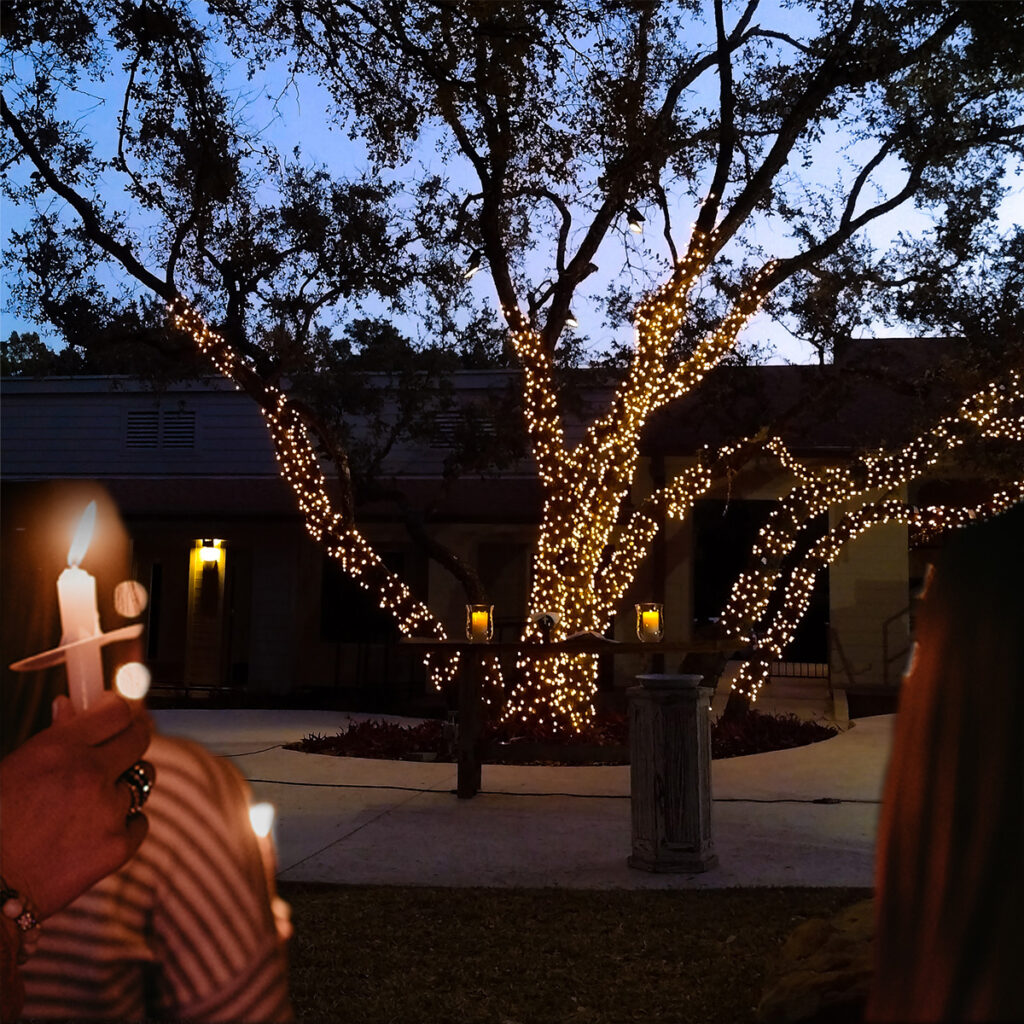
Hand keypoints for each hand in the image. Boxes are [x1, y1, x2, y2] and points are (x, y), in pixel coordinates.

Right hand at [0, 692, 153, 918]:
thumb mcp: (13, 769)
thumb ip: (53, 736)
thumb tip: (70, 704)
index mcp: (58, 749)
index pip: (117, 711)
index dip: (119, 708)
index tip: (116, 711)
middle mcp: (89, 774)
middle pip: (140, 738)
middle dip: (130, 739)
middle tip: (119, 748)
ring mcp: (108, 811)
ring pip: (140, 782)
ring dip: (120, 788)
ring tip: (86, 807)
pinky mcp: (118, 847)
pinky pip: (139, 821)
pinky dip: (124, 825)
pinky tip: (93, 834)